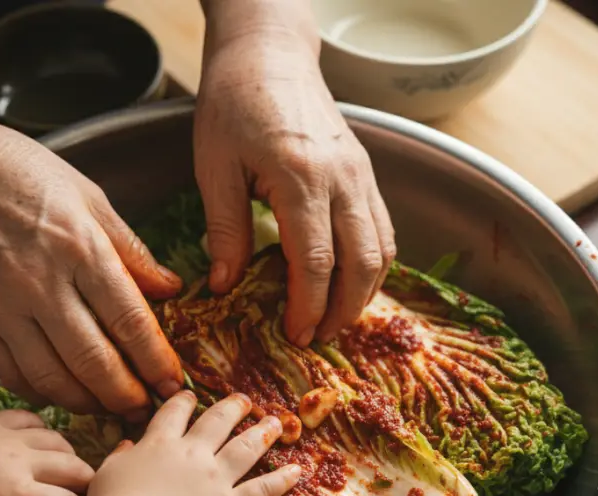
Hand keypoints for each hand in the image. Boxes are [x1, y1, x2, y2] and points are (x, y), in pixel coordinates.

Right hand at [0, 122, 183, 416]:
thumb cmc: (27, 177)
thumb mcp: (92, 199)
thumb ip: (132, 251)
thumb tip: (172, 289)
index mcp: (81, 248)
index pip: (128, 320)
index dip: (155, 361)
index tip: (172, 384)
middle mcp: (42, 283)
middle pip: (92, 360)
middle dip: (126, 395)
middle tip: (147, 410)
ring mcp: (4, 307)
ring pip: (52, 378)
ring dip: (87, 403)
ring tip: (110, 409)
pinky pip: (12, 375)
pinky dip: (42, 394)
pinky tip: (64, 394)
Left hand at [0, 410, 93, 495]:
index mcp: (19, 495)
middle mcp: (23, 461)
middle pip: (75, 468)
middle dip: (88, 484)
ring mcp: (9, 437)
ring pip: (59, 440)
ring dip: (69, 457)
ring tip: (66, 474)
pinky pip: (32, 419)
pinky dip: (43, 430)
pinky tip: (39, 444)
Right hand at [87, 392, 301, 495]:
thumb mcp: (106, 475)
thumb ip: (119, 457)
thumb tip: (127, 445)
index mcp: (159, 444)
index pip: (175, 414)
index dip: (184, 402)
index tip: (191, 396)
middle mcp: (192, 454)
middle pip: (217, 422)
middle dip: (232, 408)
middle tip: (244, 400)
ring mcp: (215, 478)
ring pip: (245, 447)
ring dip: (262, 433)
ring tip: (275, 422)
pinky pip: (262, 490)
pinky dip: (281, 480)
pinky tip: (296, 470)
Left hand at [194, 23, 395, 345]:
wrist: (269, 55)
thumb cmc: (234, 104)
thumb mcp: (214, 167)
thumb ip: (225, 229)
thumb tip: (226, 286)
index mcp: (301, 177)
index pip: (316, 261)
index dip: (308, 306)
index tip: (296, 334)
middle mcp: (342, 178)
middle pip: (361, 263)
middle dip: (343, 310)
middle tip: (318, 337)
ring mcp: (362, 174)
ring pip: (382, 249)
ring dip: (364, 292)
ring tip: (334, 318)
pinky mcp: (366, 171)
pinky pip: (383, 228)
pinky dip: (372, 263)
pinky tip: (350, 282)